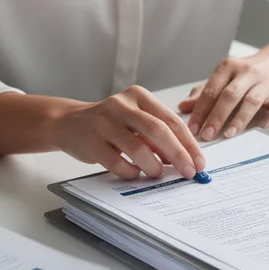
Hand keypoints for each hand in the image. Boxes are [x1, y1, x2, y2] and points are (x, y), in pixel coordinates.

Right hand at [49, 86, 204, 179]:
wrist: (70, 123)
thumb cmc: (111, 124)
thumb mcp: (136, 119)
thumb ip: (159, 134)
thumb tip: (186, 159)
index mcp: (139, 96)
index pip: (171, 120)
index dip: (188, 143)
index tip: (199, 162)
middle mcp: (121, 105)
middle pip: (158, 131)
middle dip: (178, 155)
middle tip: (188, 172)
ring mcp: (104, 123)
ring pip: (137, 147)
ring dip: (153, 166)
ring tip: (157, 173)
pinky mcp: (91, 141)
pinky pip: (116, 162)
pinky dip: (130, 171)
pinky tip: (134, 173)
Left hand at [179, 51, 268, 141]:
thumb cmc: (249, 73)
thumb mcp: (225, 76)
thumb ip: (205, 91)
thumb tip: (183, 106)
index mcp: (228, 67)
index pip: (211, 90)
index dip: (200, 110)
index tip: (192, 128)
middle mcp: (247, 73)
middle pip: (229, 95)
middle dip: (216, 116)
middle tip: (207, 135)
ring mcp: (265, 84)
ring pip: (251, 101)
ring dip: (239, 119)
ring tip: (228, 134)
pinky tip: (265, 131)